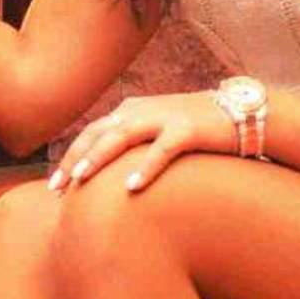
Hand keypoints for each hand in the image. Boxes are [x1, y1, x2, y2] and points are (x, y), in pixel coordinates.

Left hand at [46, 92, 239, 195]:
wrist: (245, 113)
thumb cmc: (198, 130)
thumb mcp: (158, 132)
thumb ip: (134, 144)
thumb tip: (109, 175)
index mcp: (130, 112)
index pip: (91, 134)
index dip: (70, 156)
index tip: (54, 184)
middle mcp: (141, 111)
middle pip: (97, 134)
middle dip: (74, 159)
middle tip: (56, 187)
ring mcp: (164, 117)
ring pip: (122, 137)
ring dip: (98, 158)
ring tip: (81, 180)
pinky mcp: (189, 129)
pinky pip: (162, 149)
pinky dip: (146, 166)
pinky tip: (132, 187)